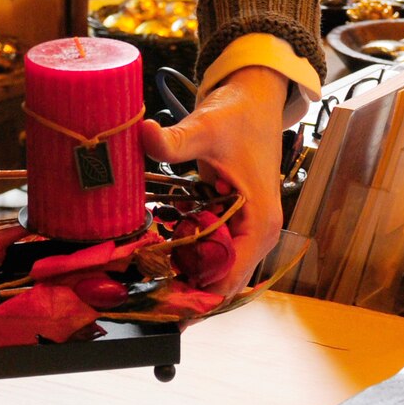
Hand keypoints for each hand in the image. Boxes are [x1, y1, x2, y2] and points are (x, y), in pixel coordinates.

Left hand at [138, 66, 287, 296]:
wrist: (254, 102)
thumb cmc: (238, 116)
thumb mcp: (206, 128)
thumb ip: (175, 140)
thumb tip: (144, 134)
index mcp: (260, 224)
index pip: (228, 279)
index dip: (195, 295)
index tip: (159, 302)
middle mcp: (259, 236)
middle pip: (221, 283)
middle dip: (186, 291)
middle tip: (143, 293)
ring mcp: (248, 231)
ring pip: (216, 271)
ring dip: (185, 274)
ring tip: (145, 276)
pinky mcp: (236, 223)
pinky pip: (212, 251)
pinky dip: (188, 254)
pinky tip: (160, 249)